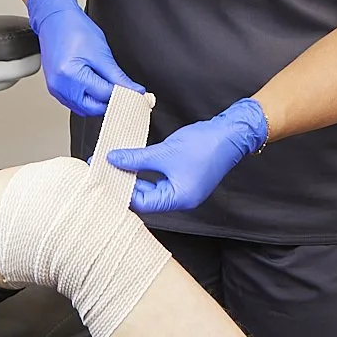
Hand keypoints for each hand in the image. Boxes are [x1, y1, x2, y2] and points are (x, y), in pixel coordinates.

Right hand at [25, 0, 143, 117]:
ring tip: (112, 89)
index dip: (124, 96)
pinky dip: (88, 100)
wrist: (55, 19)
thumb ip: (117, 76)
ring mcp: (56, 89)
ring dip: (99, 103)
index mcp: (72, 76)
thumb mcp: (101, 52)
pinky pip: (75, 103)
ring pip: (84, 109)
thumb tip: (133, 90)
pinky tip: (96, 89)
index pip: (105, 96)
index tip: (138, 96)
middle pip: (94, 108)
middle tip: (127, 94)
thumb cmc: (74, 29)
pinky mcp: (55, 88)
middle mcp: (61, 86)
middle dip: (111, 102)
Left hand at [107, 98, 267, 214]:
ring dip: (134, 176)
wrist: (231, 132)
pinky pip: (159, 179)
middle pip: (145, 197)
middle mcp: (181, 199)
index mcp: (179, 199)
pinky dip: (146, 171)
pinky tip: (133, 161)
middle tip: (105, 169)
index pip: (142, 203)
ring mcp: (184, 189)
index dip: (121, 191)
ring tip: (116, 164)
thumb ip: (136, 158)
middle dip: (125, 182)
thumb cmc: (206, 145)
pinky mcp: (185, 177)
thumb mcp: (165, 151)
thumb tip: (114, 160)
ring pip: (151, 187)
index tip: (104, 177)